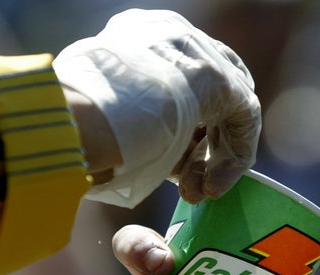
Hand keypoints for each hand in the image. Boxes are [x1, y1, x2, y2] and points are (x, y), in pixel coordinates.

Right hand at [54, 9, 260, 207]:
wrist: (83, 118)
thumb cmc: (76, 126)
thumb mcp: (98, 111)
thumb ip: (125, 115)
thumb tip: (128, 139)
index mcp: (142, 36)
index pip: (179, 79)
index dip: (180, 127)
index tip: (170, 163)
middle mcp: (174, 36)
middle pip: (209, 92)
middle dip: (199, 144)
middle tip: (187, 182)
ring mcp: (199, 54)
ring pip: (226, 109)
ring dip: (212, 159)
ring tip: (195, 192)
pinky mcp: (221, 81)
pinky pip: (243, 120)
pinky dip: (232, 158)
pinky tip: (211, 187)